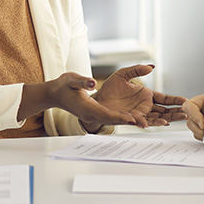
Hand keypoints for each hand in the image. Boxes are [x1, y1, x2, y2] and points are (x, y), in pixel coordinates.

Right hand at [20, 73, 137, 126]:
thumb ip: (82, 81)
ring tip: (148, 123)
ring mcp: (95, 115)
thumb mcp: (71, 79)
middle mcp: (92, 115)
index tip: (132, 119)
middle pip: (114, 120)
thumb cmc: (63, 86)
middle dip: (130, 122)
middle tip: (146, 124)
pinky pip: (113, 117)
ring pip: (115, 120)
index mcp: (87, 108)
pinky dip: (125, 118)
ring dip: (131, 121)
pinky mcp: (97, 113)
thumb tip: (92, 82)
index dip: (120, 117)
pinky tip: (137, 117)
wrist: (56, 94)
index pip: (106, 114)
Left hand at [88, 65, 186, 131]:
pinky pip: (143, 121)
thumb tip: (151, 66)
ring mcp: (139, 113)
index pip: (164, 98)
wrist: (98, 100)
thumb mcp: (123, 74)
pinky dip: (150, 122)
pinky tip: (159, 122)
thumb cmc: (110, 88)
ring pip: (157, 118)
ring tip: (176, 118)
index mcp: (146, 95)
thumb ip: (137, 70)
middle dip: (175, 112)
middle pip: (164, 110)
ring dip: (167, 118)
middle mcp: (145, 106)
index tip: (185, 100)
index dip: (174, 100)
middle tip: (186, 112)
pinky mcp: (131, 119)